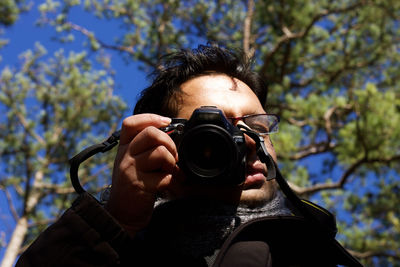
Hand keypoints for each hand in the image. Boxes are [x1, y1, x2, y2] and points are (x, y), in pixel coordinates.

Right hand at [105, 114, 179, 236]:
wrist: (121, 215)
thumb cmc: (133, 185)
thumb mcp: (133, 162)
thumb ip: (146, 148)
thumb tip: (171, 133)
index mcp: (124, 147)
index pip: (131, 123)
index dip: (151, 118)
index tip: (167, 122)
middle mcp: (125, 156)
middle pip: (151, 133)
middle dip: (170, 143)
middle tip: (173, 156)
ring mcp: (131, 170)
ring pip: (161, 152)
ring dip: (172, 163)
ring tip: (171, 171)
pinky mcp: (139, 186)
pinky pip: (165, 176)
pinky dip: (172, 180)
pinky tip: (168, 184)